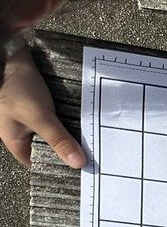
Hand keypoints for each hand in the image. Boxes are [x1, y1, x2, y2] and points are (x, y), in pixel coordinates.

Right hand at [0, 44, 84, 168]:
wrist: (12, 55)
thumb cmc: (16, 85)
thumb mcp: (40, 116)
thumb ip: (58, 139)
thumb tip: (77, 163)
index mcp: (17, 142)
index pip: (42, 164)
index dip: (61, 168)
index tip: (83, 171)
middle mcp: (23, 133)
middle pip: (51, 150)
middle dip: (70, 150)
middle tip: (94, 156)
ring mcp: (32, 121)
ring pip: (57, 135)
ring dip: (72, 135)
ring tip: (93, 141)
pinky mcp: (41, 108)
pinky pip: (59, 120)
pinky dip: (70, 121)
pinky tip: (84, 123)